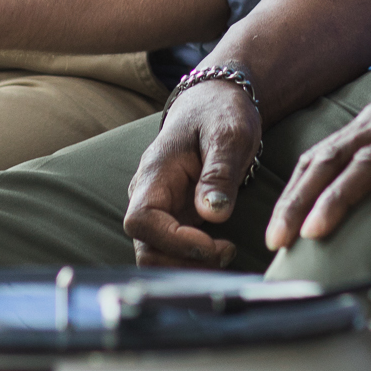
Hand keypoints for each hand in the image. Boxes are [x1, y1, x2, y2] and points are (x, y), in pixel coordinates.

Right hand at [123, 80, 262, 267]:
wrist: (215, 103)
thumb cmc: (220, 114)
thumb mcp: (228, 135)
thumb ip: (219, 172)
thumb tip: (212, 213)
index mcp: (154, 173)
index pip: (141, 221)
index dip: (173, 240)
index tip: (212, 242)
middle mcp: (148, 195)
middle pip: (145, 248)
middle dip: (184, 262)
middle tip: (226, 253)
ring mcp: (158, 210)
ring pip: (156, 256)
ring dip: (189, 267)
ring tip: (227, 254)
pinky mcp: (172, 219)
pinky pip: (171, 252)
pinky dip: (194, 263)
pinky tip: (221, 254)